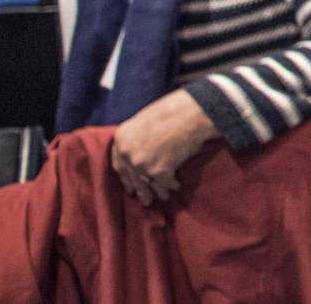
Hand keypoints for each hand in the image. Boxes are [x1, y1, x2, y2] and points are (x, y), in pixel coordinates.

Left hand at [108, 88, 220, 205]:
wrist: (192, 112)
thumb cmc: (174, 111)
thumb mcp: (146, 122)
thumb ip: (138, 139)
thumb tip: (141, 153)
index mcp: (122, 138)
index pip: (119, 164)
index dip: (126, 177)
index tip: (130, 187)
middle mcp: (127, 153)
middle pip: (133, 177)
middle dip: (141, 190)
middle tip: (146, 199)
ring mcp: (141, 164)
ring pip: (148, 184)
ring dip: (157, 191)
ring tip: (164, 196)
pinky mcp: (158, 172)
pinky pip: (164, 184)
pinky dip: (172, 185)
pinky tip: (176, 185)